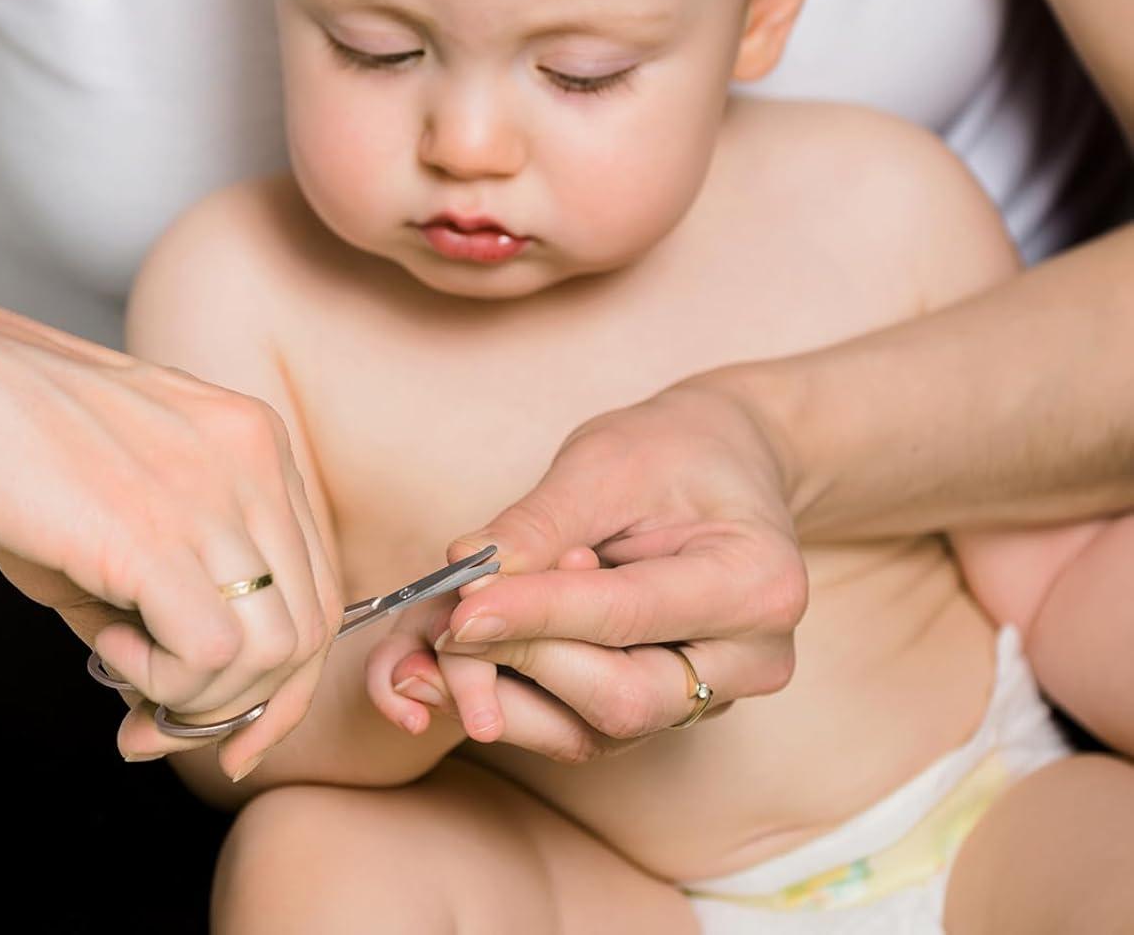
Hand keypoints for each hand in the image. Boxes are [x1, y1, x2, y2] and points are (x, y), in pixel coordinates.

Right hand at [0, 254, 341, 777]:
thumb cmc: (13, 440)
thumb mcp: (123, 506)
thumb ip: (173, 583)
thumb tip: (181, 691)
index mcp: (257, 443)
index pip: (320, 587)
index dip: (279, 677)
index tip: (218, 721)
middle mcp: (254, 457)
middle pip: (309, 627)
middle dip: (242, 706)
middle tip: (155, 723)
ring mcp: (208, 489)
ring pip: (271, 648)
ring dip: (199, 698)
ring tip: (121, 671)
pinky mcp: (149, 530)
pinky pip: (212, 652)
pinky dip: (165, 683)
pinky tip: (105, 649)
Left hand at [387, 378, 806, 760]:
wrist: (723, 462)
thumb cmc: (672, 450)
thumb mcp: (607, 461)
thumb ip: (541, 522)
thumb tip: (465, 571)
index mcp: (757, 583)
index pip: (627, 615)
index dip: (536, 617)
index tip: (458, 609)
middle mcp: (750, 659)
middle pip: (621, 699)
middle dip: (519, 664)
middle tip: (438, 629)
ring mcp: (714, 694)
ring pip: (596, 731)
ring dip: (502, 697)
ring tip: (424, 659)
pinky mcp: (669, 708)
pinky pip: (585, 727)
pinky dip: (515, 701)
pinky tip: (455, 671)